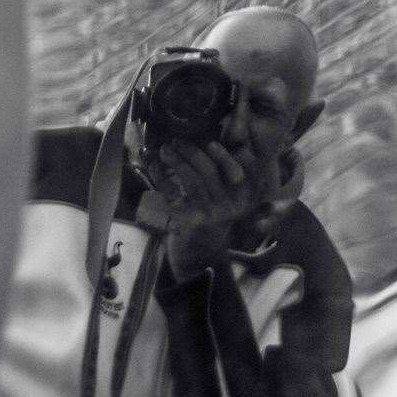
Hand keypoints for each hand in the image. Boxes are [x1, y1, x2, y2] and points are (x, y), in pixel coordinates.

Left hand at [146, 138, 253, 281]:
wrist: (198, 255)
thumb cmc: (208, 218)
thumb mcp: (222, 199)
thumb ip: (220, 175)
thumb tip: (203, 142)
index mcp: (240, 198)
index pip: (238, 171)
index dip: (224, 156)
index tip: (210, 143)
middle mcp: (228, 207)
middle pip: (210, 172)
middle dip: (192, 152)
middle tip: (177, 141)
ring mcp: (208, 216)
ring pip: (192, 181)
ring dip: (176, 161)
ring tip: (165, 150)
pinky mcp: (188, 223)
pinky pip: (173, 194)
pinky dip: (162, 177)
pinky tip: (155, 167)